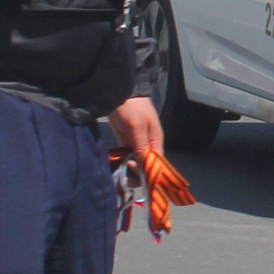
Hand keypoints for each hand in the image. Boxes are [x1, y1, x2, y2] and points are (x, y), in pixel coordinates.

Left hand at [106, 95, 196, 237]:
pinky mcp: (125, 141)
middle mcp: (148, 144)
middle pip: (146, 168)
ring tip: (118, 170)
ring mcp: (136, 143)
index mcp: (156, 141)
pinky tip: (114, 167)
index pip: (158, 165)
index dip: (152, 177)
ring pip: (135, 164)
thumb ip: (141, 146)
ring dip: (127, 170)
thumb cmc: (131, 106)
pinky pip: (125, 158)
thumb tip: (145, 167)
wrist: (117, 90)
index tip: (141, 184)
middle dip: (137, 175)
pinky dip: (121, 163)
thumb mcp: (136, 126)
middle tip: (125, 172)